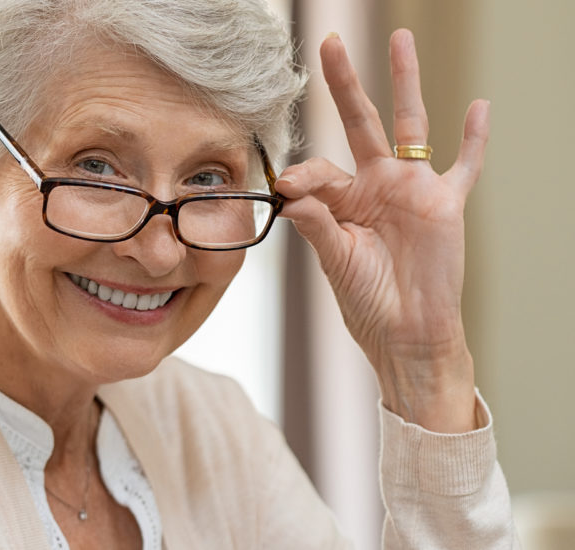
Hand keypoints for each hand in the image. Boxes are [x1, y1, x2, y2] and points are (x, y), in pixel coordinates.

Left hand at [275, 29, 489, 432]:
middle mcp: (375, 186)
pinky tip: (478, 106)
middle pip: (358, 123)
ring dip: (405, 83)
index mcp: (342, 201)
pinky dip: (474, 139)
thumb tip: (290, 189)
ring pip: (409, 126)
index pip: (318, 170)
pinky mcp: (445, 204)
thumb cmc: (367, 301)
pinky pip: (465, 165)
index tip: (287, 186)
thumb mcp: (334, 260)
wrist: (406, 334)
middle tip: (328, 43)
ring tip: (400, 40)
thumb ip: (315, 221)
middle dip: (344, 84)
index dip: (301, 175)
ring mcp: (412, 190)